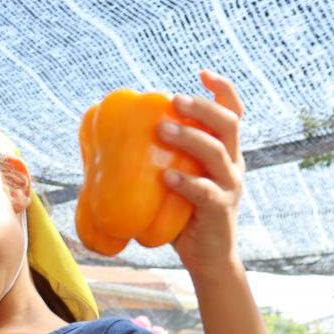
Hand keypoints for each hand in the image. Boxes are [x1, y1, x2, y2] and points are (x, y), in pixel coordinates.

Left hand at [163, 70, 245, 276]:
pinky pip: (206, 193)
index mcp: (224, 153)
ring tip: (162, 129)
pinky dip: (186, 183)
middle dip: (202, 108)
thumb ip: (155, 164)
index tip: (202, 74)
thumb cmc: (183, 218)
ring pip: (217, 154)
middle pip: (228, 125)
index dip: (222, 91)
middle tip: (173, 99)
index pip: (233, 114)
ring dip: (189, 138)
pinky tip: (166, 178)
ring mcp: (229, 187)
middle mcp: (232, 165)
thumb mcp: (174, 184)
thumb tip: (101, 149)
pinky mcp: (221, 211)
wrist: (208, 259)